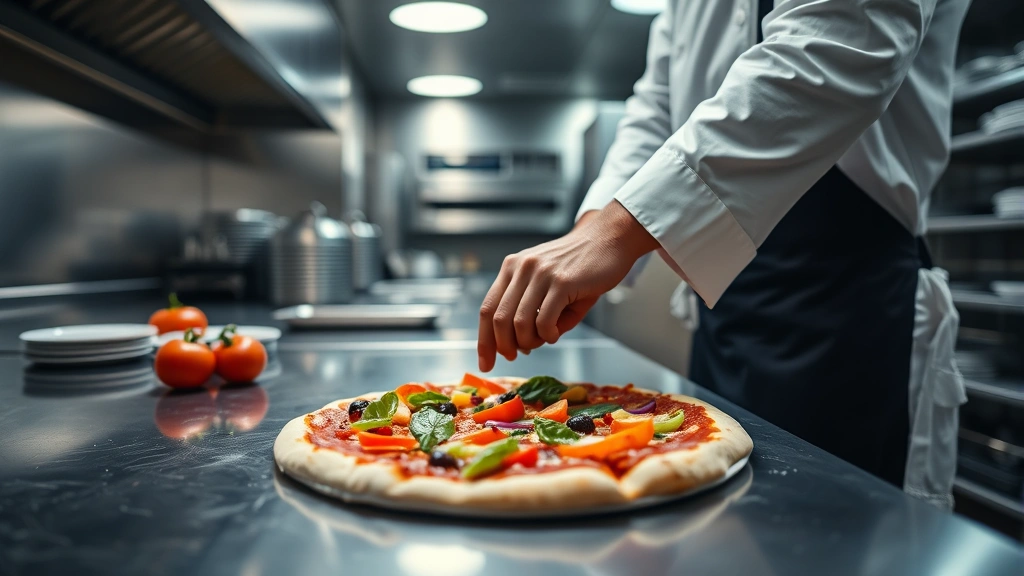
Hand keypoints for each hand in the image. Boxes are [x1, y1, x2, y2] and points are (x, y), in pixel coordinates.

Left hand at [477, 200, 658, 370]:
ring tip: (544, 339)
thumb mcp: (549, 286)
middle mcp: (521, 268)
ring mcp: (541, 274)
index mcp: (512, 268)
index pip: (488, 308)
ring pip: (519, 323)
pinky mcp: (562, 282)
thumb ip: (532, 313)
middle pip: (498, 319)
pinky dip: (548, 335)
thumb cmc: (581, 266)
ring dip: (529, 342)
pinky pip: (544, 321)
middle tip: (516, 356)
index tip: (485, 363)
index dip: (484, 340)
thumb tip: (523, 346)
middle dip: (504, 346)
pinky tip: (557, 333)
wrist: (609, 238)